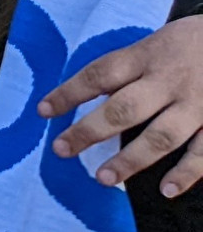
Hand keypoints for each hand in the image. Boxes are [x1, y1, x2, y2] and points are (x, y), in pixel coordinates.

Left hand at [41, 15, 202, 195]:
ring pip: (161, 135)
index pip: (100, 74)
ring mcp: (198, 103)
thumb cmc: (196, 42)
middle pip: (123, 108)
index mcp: (149, 56)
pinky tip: (168, 190)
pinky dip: (187, 172)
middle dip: (89, 131)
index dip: (69, 92)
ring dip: (131, 160)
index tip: (43, 110)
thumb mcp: (160, 41)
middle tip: (62, 149)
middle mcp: (170, 80)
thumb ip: (130, 66)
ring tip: (104, 179)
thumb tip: (90, 91)